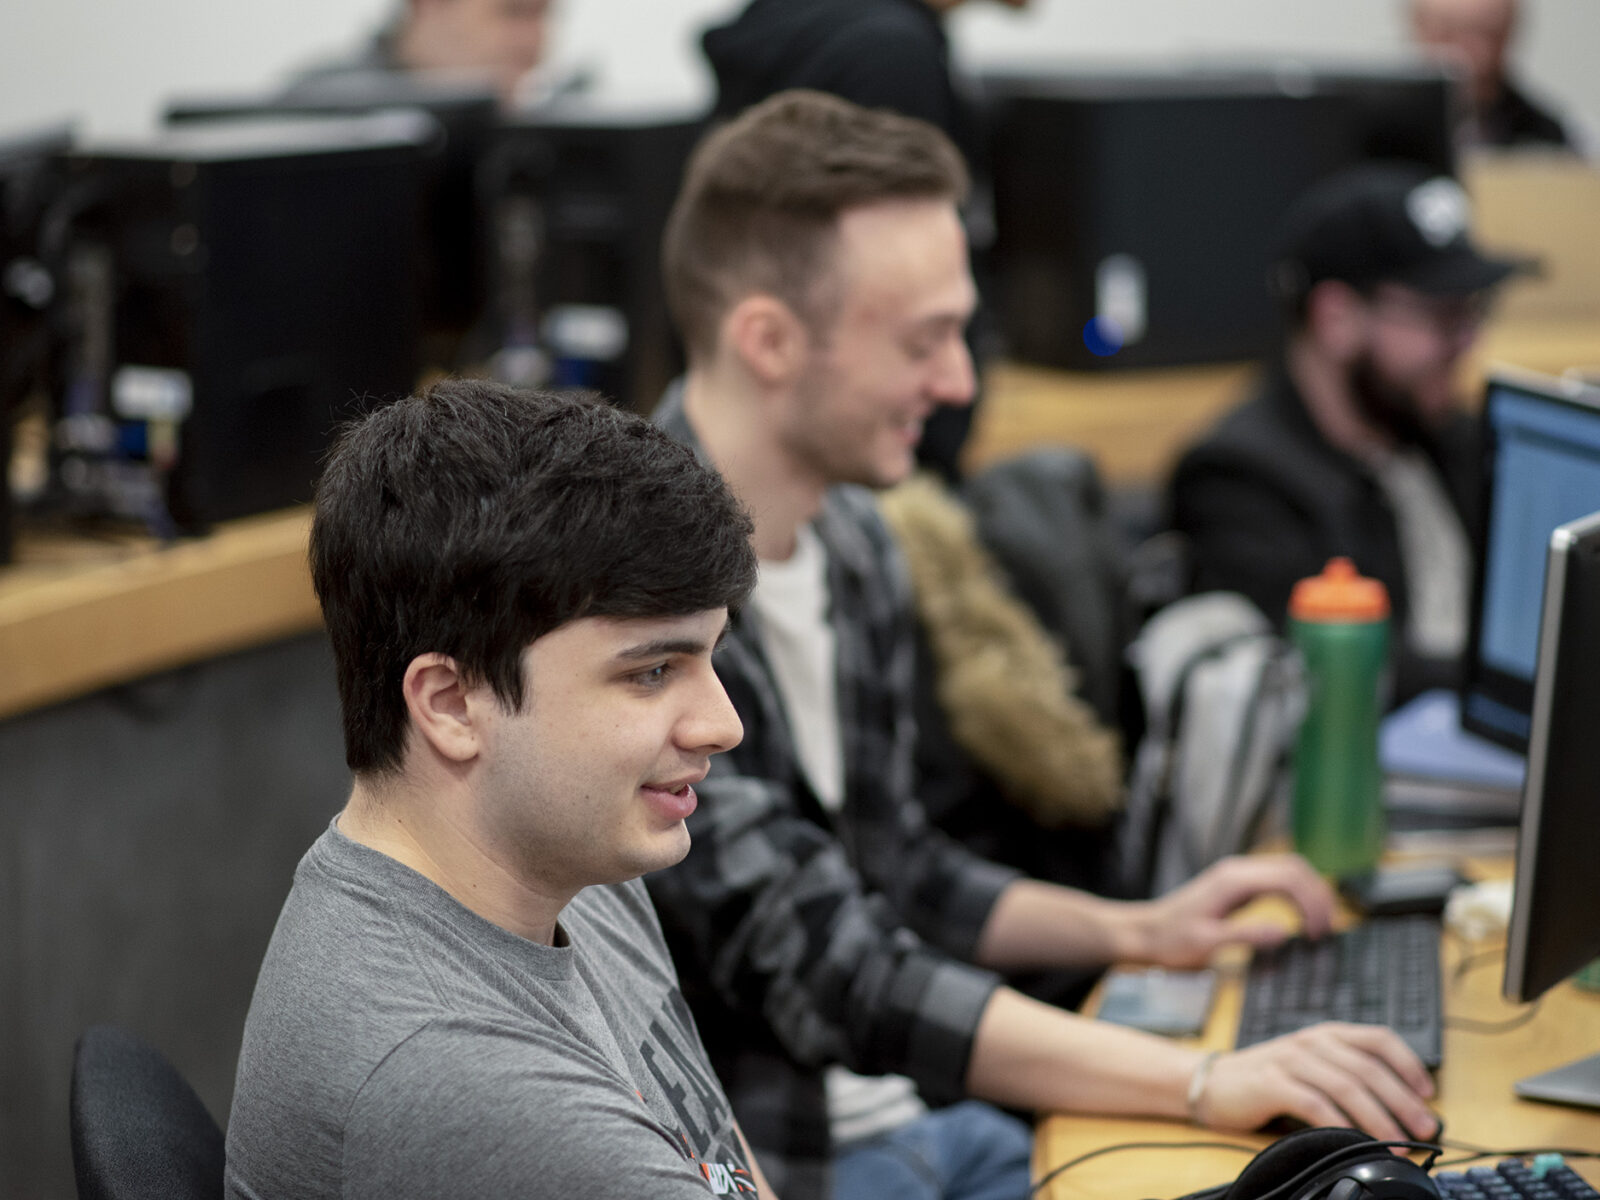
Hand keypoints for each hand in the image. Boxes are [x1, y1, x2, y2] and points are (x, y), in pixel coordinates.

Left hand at [1124, 854, 1336, 967]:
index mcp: (1233, 880)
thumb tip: (1285, 933)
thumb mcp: (1206, 943)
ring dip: (1310, 894)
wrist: (1145, 933)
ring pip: (1289, 871)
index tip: (1319, 934)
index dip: (1312, 902)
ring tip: (1319, 927)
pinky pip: (1277, 882)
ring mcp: (1238, 876)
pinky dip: (1296, 896)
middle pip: (1295, 868)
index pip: (1289, 878)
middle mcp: (1238, 870)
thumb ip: (1244, 935)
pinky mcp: (1238, 886)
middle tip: (1326, 932)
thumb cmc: (1171, 940)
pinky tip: (1301, 920)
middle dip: (1318, 895)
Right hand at [1192, 1023, 1438, 1141]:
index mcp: (1326, 1034)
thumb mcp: (1310, 1067)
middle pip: (1368, 1068)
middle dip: (1403, 1100)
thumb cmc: (1268, 1080)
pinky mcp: (1271, 1082)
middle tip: (1424, 1127)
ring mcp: (1291, 1059)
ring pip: (1346, 1086)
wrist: (1212, 1081)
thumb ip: (1346, 1077)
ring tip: (1398, 1142)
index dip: (1408, 1064)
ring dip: (1379, 1117)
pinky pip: (1314, 1103)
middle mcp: (1312, 1042)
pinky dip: (1340, 1123)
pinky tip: (1355, 1140)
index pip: (1378, 1038)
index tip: (1429, 1093)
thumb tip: (1398, 1109)